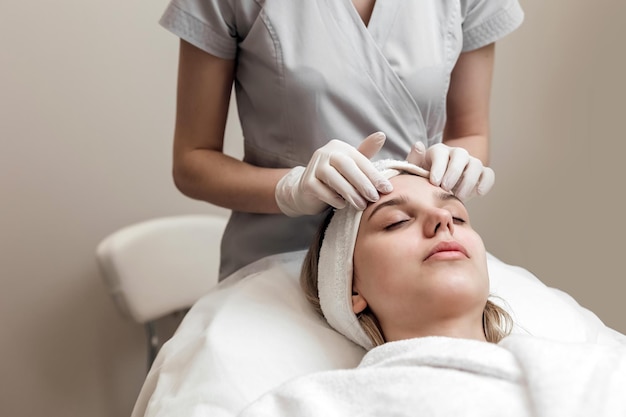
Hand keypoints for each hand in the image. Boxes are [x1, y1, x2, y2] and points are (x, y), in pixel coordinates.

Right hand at [275, 132, 392, 215]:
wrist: (308, 191)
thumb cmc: (336, 178)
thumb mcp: (352, 165)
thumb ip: (366, 153)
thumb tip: (382, 135)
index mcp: (339, 147)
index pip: (360, 160)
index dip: (374, 175)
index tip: (387, 189)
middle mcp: (325, 152)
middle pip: (346, 166)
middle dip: (362, 183)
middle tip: (374, 198)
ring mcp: (314, 166)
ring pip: (333, 178)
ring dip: (350, 193)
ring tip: (361, 205)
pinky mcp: (306, 182)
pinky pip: (321, 190)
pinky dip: (333, 198)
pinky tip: (342, 205)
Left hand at [406, 142, 494, 199]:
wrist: (438, 189)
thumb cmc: (424, 180)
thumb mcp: (415, 172)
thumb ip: (413, 160)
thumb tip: (418, 145)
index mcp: (439, 152)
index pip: (441, 153)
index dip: (438, 166)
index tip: (434, 182)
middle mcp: (456, 154)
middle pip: (461, 155)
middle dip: (454, 172)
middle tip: (445, 188)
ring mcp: (470, 163)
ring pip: (476, 165)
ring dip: (468, 181)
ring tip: (459, 196)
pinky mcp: (481, 175)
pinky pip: (489, 175)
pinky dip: (486, 183)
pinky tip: (478, 193)